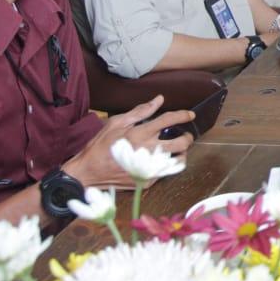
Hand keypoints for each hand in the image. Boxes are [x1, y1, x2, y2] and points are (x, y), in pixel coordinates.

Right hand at [65, 95, 195, 188]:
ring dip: (181, 153)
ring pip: (178, 161)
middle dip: (188, 137)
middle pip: (181, 143)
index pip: (169, 120)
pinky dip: (167, 165)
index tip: (190, 115)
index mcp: (140, 133)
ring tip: (176, 149)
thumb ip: (140, 111)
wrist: (89, 173)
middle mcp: (148, 150)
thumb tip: (159, 100)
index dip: (183, 115)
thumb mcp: (116, 123)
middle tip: (185, 136)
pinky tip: (160, 161)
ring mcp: (149, 168)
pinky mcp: (148, 181)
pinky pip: (166, 172)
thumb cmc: (101, 146)